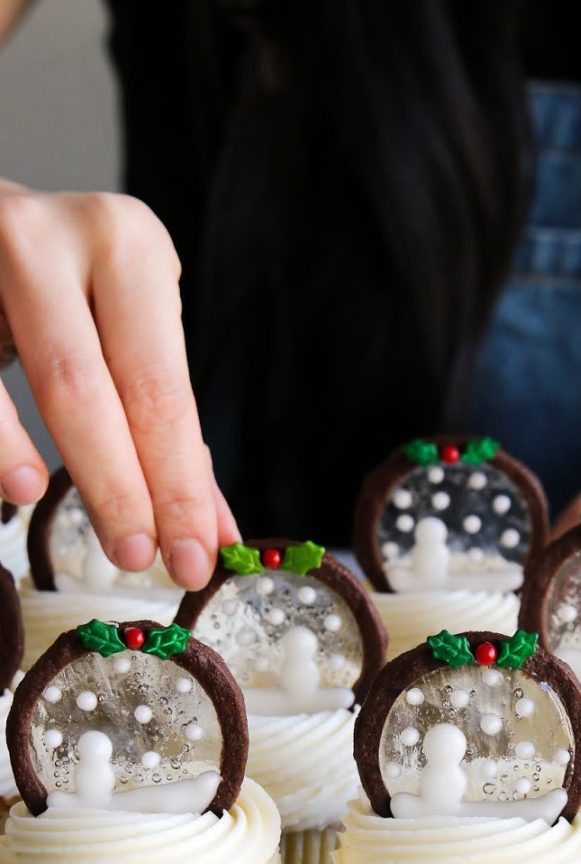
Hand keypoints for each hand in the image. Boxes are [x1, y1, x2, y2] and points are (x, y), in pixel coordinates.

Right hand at [0, 182, 237, 587]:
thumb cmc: (60, 289)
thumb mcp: (122, 334)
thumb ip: (165, 431)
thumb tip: (213, 532)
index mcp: (127, 246)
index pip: (161, 392)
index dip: (180, 484)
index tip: (197, 558)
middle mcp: (54, 238)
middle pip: (97, 390)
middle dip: (126, 490)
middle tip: (143, 560)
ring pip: (38, 382)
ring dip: (70, 471)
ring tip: (99, 537)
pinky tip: (20, 488)